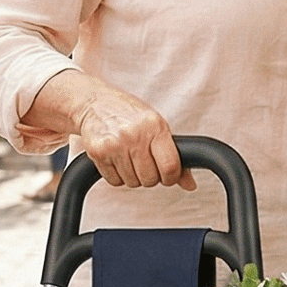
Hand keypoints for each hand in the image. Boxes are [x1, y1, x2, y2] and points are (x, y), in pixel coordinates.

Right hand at [74, 83, 197, 191]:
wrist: (95, 102)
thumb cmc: (129, 114)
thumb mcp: (156, 126)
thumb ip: (174, 155)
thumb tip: (190, 185)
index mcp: (154, 126)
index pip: (170, 166)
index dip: (171, 177)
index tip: (167, 176)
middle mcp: (134, 135)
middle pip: (150, 179)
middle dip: (150, 177)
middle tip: (144, 162)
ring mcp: (114, 144)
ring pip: (132, 182)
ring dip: (132, 176)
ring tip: (129, 157)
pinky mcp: (98, 153)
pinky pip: (114, 181)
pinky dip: (117, 176)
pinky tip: (116, 159)